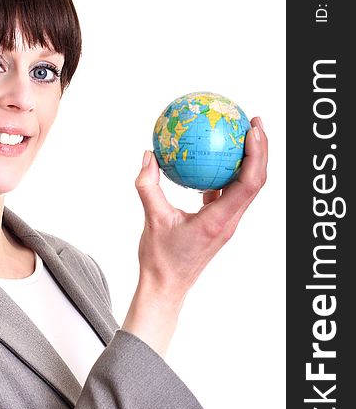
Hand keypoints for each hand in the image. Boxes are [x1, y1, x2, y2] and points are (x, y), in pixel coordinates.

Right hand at [134, 116, 267, 301]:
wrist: (166, 287)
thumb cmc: (160, 259)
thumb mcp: (151, 218)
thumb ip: (148, 185)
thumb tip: (149, 156)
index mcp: (218, 220)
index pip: (249, 183)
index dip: (257, 153)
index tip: (252, 129)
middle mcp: (229, 221)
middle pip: (257, 181)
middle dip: (261, 149)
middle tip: (253, 122)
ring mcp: (225, 223)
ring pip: (246, 188)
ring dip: (249, 161)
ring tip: (240, 135)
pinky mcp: (218, 224)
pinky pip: (229, 194)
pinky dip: (227, 174)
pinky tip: (212, 160)